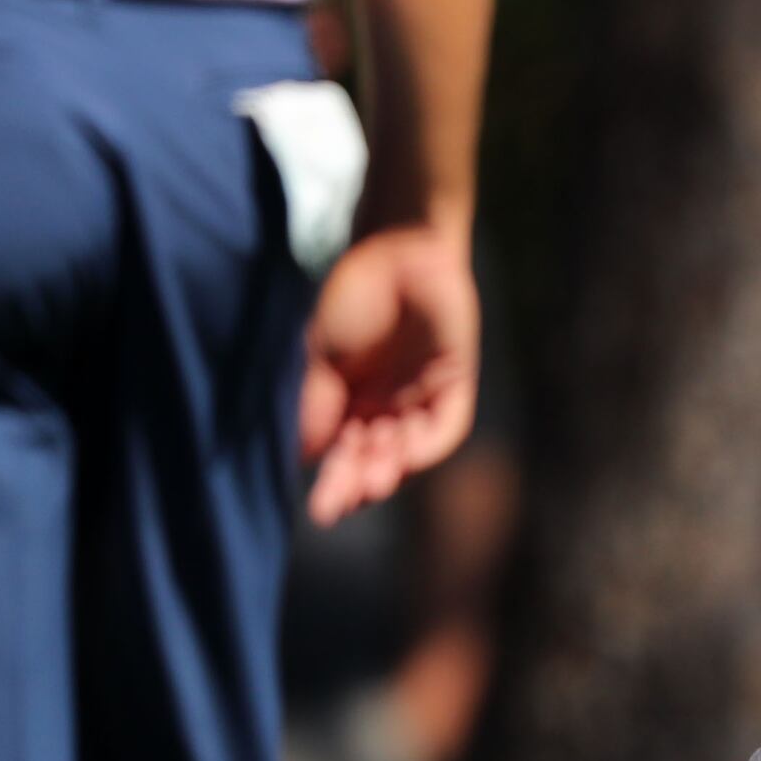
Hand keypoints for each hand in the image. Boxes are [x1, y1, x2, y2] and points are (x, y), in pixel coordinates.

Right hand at [301, 223, 479, 523]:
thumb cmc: (353, 297)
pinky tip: (402, 457)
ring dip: (387, 469)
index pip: (342, 454)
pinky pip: (445, 426)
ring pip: (407, 449)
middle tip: (333, 509)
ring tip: (368, 487)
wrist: (396, 251)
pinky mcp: (455, 386)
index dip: (333, 481)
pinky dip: (425, 444)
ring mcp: (421, 399)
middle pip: (372, 458)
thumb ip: (316, 400)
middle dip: (354, 483)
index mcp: (351, 404)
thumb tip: (306, 455)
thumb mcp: (321, 353)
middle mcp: (387, 409)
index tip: (318, 508)